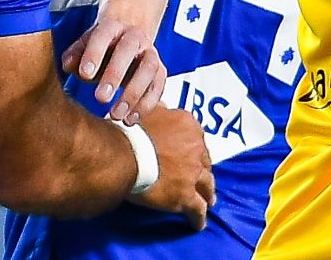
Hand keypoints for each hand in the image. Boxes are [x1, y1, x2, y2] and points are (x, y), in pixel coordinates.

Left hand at [60, 16, 166, 123]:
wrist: (130, 35)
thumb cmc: (102, 45)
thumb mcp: (85, 45)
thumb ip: (74, 55)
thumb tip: (68, 65)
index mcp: (112, 27)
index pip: (102, 36)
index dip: (94, 54)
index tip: (85, 75)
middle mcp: (134, 37)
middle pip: (127, 51)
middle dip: (114, 74)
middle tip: (100, 98)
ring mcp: (150, 53)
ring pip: (148, 70)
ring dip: (133, 94)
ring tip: (116, 116)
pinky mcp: (160, 71)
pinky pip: (158, 86)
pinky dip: (146, 105)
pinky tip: (130, 119)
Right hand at [130, 104, 213, 229]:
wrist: (122, 154)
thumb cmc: (128, 131)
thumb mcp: (144, 111)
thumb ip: (158, 110)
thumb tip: (162, 107)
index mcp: (187, 125)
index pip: (196, 139)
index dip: (194, 150)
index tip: (192, 155)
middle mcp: (196, 148)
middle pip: (205, 162)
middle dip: (203, 171)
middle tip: (201, 180)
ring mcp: (193, 173)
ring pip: (207, 185)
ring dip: (207, 193)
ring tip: (208, 201)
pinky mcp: (186, 195)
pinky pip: (198, 209)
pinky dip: (199, 217)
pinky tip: (198, 223)